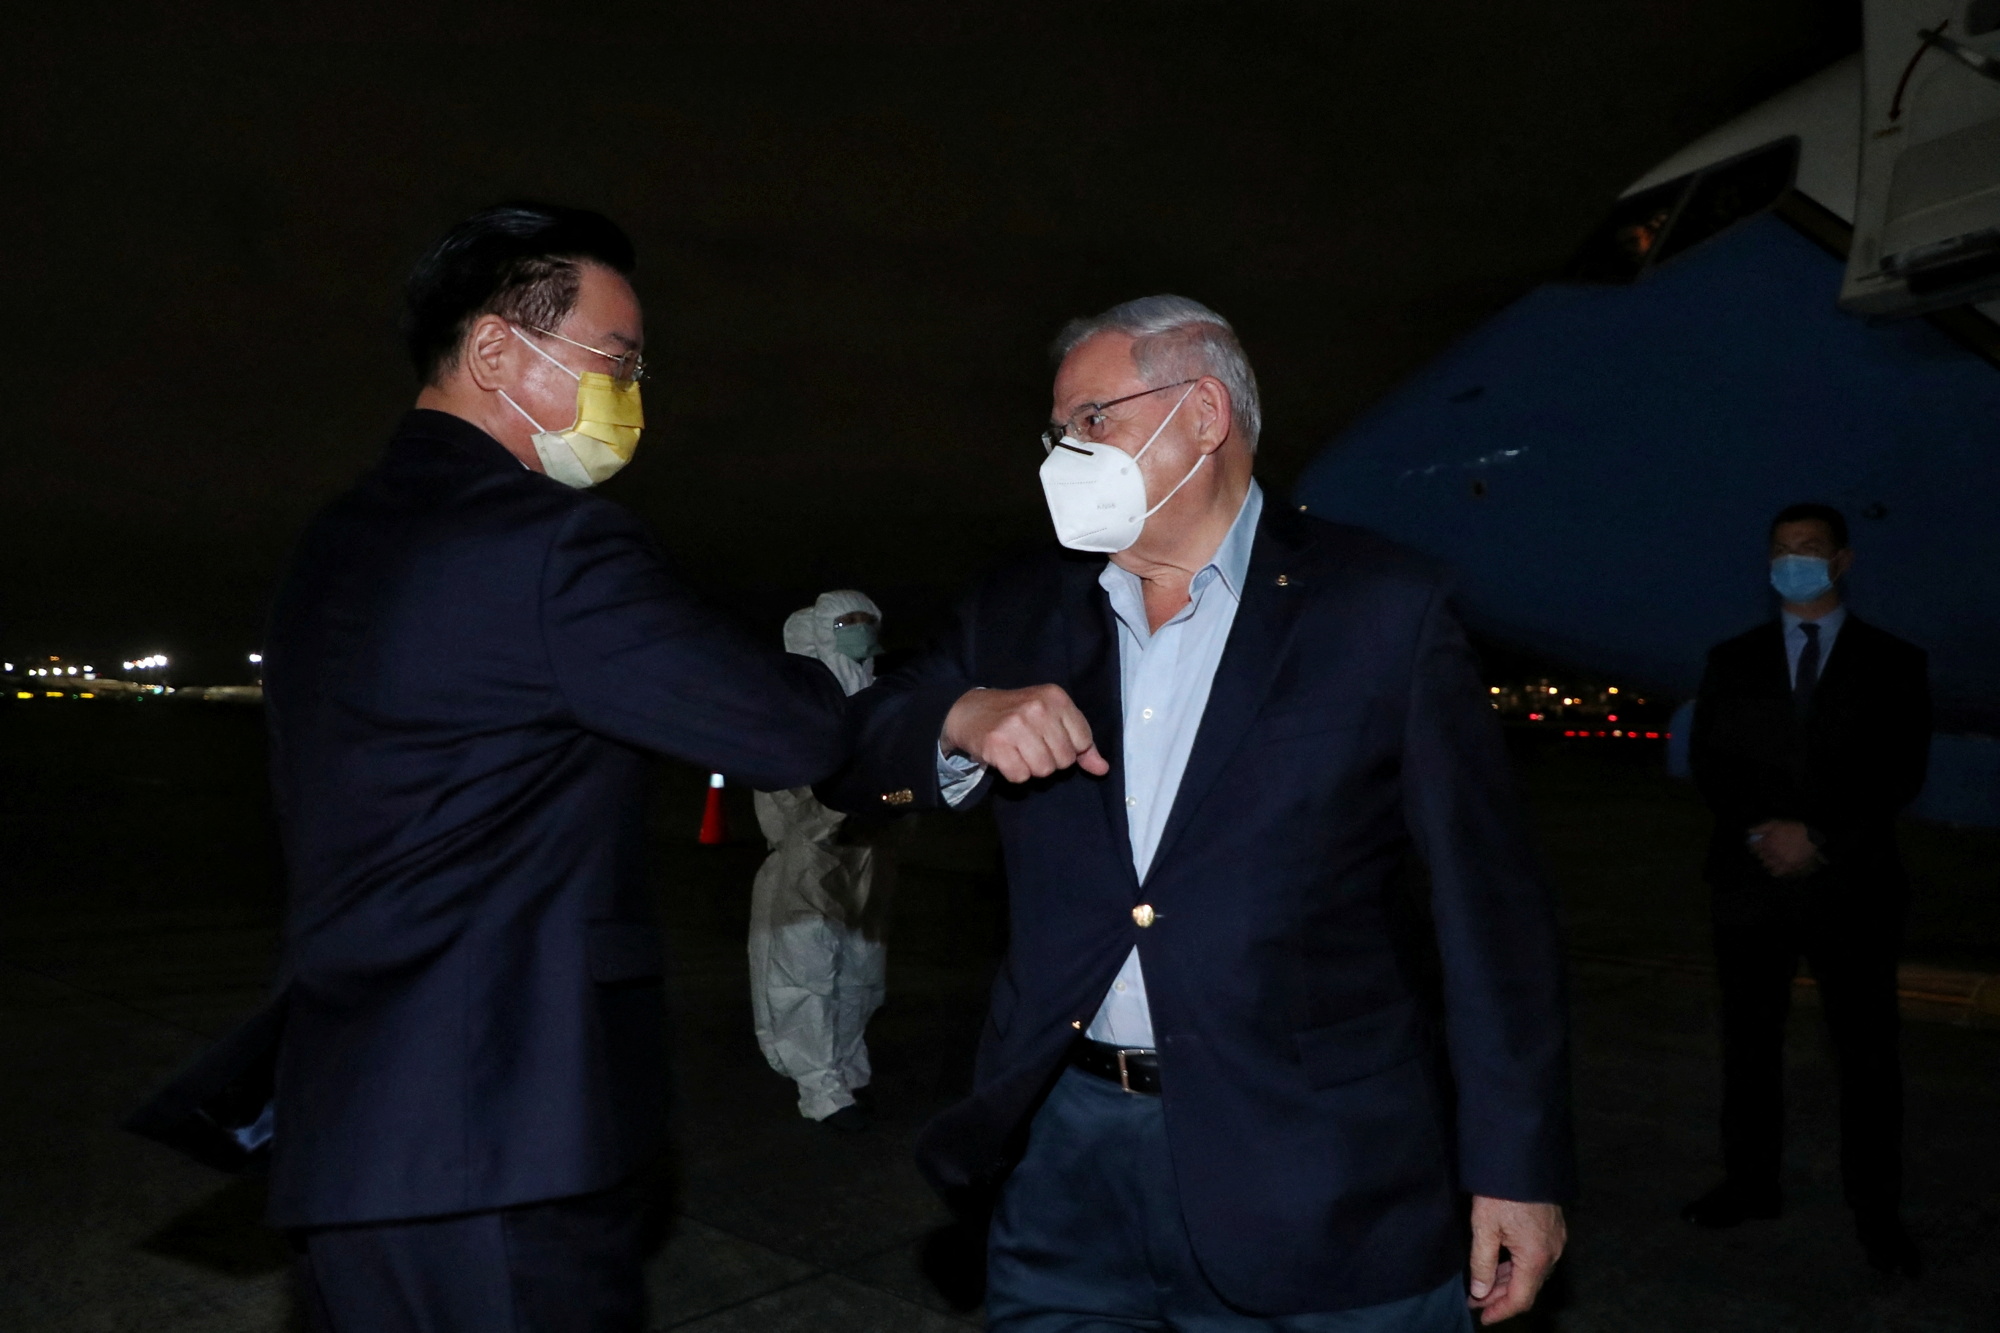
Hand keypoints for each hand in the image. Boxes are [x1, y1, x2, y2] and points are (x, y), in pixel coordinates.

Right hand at [942, 685, 1109, 784]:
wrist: (970, 711)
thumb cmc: (1017, 716)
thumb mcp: (1052, 719)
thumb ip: (1081, 744)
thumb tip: (1102, 769)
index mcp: (1056, 697)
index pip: (1083, 742)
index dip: (1069, 749)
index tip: (1050, 740)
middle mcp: (1038, 708)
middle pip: (1064, 760)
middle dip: (1049, 760)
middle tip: (1031, 746)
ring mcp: (1016, 725)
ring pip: (1043, 770)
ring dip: (1031, 768)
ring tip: (1019, 752)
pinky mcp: (997, 743)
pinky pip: (1021, 777)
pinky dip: (1014, 774)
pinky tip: (1006, 758)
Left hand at [1468, 1196, 1564, 1324]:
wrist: (1523, 1158)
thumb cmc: (1502, 1191)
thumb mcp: (1484, 1228)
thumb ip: (1483, 1264)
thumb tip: (1480, 1292)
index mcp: (1536, 1257)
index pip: (1520, 1299)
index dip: (1501, 1311)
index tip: (1482, 1317)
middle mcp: (1551, 1253)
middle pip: (1527, 1288)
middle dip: (1501, 1298)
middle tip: (1476, 1300)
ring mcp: (1555, 1241)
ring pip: (1532, 1273)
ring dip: (1508, 1282)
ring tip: (1483, 1285)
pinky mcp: (1553, 1229)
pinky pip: (1536, 1258)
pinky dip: (1518, 1267)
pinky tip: (1500, 1265)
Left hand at [1747, 820, 1821, 877]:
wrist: (1810, 837)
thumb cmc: (1792, 829)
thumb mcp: (1775, 824)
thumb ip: (1761, 828)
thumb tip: (1749, 832)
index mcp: (1768, 841)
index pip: (1754, 848)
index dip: (1754, 847)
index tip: (1756, 847)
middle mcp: (1772, 852)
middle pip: (1760, 856)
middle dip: (1762, 854)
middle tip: (1766, 852)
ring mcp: (1780, 860)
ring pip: (1767, 864)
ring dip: (1768, 861)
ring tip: (1773, 858)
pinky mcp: (1788, 867)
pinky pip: (1775, 872)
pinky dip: (1774, 870)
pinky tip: (1776, 866)